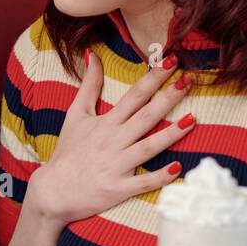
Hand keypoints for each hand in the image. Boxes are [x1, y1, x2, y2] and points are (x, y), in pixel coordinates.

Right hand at [26, 50, 195, 225]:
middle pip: (145, 116)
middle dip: (168, 98)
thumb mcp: (75, 114)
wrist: (53, 190)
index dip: (153, 77)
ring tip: (193, 119)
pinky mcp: (118, 188)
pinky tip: (178, 168)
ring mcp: (116, 165)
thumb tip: (93, 55)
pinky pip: (142, 182)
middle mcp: (113, 141)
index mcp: (106, 122)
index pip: (134, 95)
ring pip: (148, 147)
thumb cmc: (68, 151)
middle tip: (188, 80)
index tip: (172, 61)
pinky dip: (159, 177)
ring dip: (171, 134)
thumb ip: (89, 85)